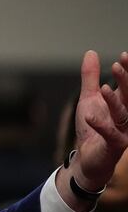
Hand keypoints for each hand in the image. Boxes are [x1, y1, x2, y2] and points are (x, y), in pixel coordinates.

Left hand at [71, 51, 127, 191]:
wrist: (88, 158)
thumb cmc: (92, 128)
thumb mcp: (88, 98)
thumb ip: (90, 78)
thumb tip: (91, 53)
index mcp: (123, 104)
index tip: (124, 56)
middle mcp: (127, 116)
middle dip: (126, 81)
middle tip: (117, 65)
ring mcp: (124, 131)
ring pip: (123, 114)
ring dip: (114, 101)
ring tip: (103, 88)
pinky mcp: (115, 145)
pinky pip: (109, 134)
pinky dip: (100, 125)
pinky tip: (89, 116)